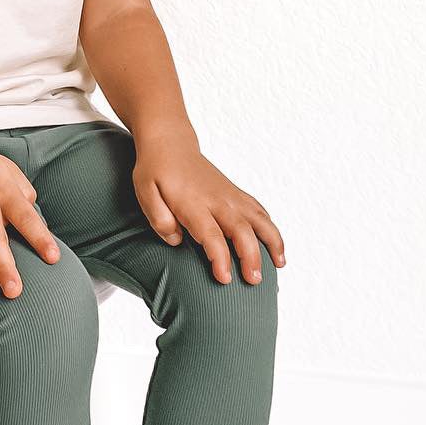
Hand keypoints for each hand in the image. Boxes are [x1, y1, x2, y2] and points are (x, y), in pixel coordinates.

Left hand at [132, 131, 285, 283]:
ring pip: (259, 218)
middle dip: (251, 256)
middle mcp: (217, 200)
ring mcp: (230, 195)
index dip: (220, 257)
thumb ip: (158, 217)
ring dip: (272, 241)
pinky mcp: (236, 193)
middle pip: (241, 230)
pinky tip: (276, 246)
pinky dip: (271, 228)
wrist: (170, 143)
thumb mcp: (145, 192)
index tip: (225, 279)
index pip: (211, 234)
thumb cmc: (155, 171)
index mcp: (193, 203)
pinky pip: (259, 210)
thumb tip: (176, 239)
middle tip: (254, 281)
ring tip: (280, 264)